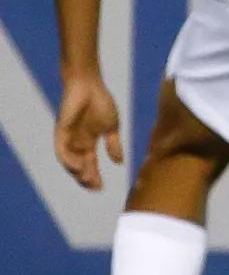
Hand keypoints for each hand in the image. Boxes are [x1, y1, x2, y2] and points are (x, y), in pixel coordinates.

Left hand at [54, 73, 122, 190]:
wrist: (89, 85)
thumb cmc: (101, 102)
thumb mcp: (112, 127)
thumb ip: (114, 145)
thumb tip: (120, 162)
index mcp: (90, 142)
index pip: (91, 164)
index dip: (95, 176)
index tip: (102, 188)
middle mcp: (77, 143)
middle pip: (80, 166)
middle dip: (86, 178)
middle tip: (94, 189)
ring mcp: (69, 138)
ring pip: (70, 161)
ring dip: (77, 172)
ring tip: (86, 180)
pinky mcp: (61, 132)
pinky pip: (62, 150)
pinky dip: (68, 160)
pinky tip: (77, 167)